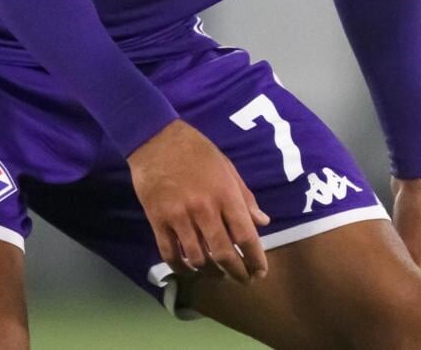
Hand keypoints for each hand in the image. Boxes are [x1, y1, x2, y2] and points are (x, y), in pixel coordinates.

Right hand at [127, 119, 271, 282]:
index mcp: (225, 195)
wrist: (157, 140)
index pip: (245, 235)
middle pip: (223, 253)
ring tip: (219, 275)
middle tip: (243, 280)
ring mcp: (179, 217)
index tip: (260, 272)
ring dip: (211, 273)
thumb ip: (245, 197)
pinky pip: (170, 254)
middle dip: (237, 272)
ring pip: (198, 258)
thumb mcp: (228, 168)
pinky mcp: (158, 221)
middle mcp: (204, 209)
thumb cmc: (198, 151)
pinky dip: (182, 268)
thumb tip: (263, 222)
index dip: (255, 258)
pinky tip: (191, 270)